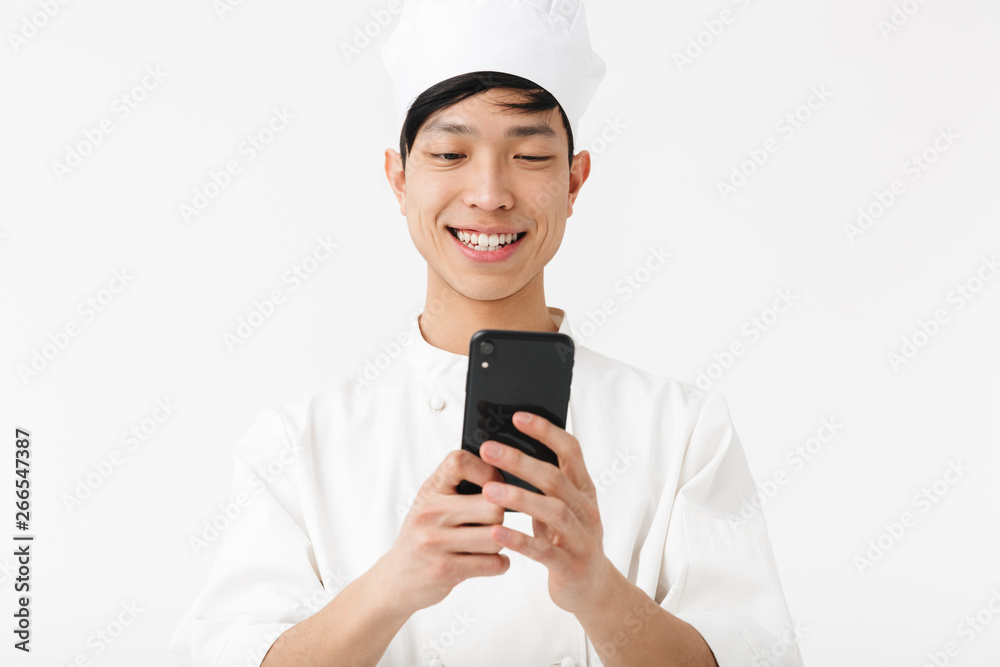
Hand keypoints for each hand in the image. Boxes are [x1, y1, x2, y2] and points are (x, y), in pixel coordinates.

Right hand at [378, 450, 508, 615]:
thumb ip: (458, 487)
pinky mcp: (444, 570)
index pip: (460, 462)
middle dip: (500, 517)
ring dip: (501, 543)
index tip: (493, 485)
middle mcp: (430, 513)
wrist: (395, 580)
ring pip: (496, 537)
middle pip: (492, 506)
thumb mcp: (430, 503)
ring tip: (488, 544)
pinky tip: (489, 561)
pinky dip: (500, 564)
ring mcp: (435, 542)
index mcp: (430, 491)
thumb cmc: (422, 537)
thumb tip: (503, 479)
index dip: (487, 470)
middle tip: (491, 523)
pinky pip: (493, 564)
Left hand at [477, 411, 614, 615]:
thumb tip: (508, 449)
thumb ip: (545, 483)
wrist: (593, 589)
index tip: (517, 417)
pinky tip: (497, 533)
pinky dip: (520, 540)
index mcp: (583, 489)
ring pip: (553, 511)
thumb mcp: (561, 507)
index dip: (546, 431)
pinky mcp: (571, 565)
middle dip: (521, 461)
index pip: (570, 451)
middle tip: (489, 449)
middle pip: (555, 478)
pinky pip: (544, 551)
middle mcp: (586, 509)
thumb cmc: (568, 540)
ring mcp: (582, 538)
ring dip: (520, 498)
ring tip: (489, 490)